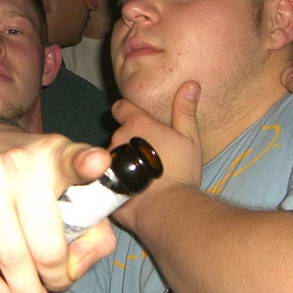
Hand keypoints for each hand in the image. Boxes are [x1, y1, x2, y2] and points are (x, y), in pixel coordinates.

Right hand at [0, 123, 114, 292]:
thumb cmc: (33, 176)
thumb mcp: (70, 187)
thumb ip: (93, 228)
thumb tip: (75, 268)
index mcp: (54, 156)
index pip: (71, 159)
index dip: (85, 163)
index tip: (97, 164)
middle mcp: (18, 163)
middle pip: (44, 244)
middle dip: (55, 279)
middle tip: (56, 287)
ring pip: (9, 257)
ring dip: (26, 291)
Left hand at [110, 81, 201, 219]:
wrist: (165, 208)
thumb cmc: (180, 171)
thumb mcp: (189, 138)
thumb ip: (185, 110)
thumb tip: (190, 83)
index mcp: (137, 123)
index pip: (120, 107)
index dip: (126, 111)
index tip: (137, 120)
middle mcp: (117, 137)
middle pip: (118, 133)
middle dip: (129, 140)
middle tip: (148, 155)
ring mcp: (108, 159)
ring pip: (113, 153)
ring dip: (122, 158)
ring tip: (141, 173)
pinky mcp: (103, 179)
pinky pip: (108, 173)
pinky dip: (116, 177)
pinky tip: (131, 186)